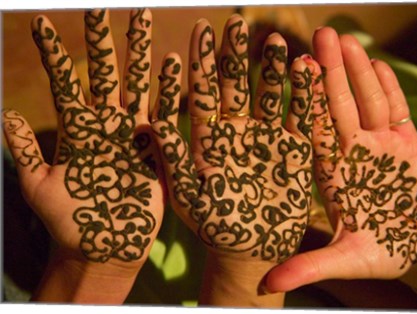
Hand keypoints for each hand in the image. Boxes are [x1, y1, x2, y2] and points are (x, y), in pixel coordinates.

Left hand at [2, 8, 175, 302]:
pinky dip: (168, 88)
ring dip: (140, 52)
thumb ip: (27, 151)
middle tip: (102, 4)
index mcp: (77, 130)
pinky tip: (172, 62)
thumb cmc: (68, 222)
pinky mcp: (157, 148)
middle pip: (106, 73)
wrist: (104, 245)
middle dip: (104, 39)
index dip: (54, 54)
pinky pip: (164, 113)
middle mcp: (106, 125)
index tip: (41, 22)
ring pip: (137, 83)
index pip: (64, 83)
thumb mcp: (39, 187)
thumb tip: (6, 113)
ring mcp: (133, 134)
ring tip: (143, 17)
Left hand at [152, 14, 313, 305]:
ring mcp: (267, 138)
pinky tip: (308, 70)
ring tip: (274, 41)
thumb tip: (151, 124)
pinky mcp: (295, 149)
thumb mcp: (188, 195)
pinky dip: (305, 96)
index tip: (200, 29)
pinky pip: (301, 118)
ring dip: (272, 69)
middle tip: (237, 22)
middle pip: (236, 85)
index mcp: (208, 138)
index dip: (201, 61)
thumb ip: (172, 160)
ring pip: (269, 95)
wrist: (251, 248)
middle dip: (236, 54)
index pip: (203, 92)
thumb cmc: (215, 226)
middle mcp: (237, 131)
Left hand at [265, 27, 416, 296]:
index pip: (317, 129)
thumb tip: (267, 285)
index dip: (308, 100)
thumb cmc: (383, 255)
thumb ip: (309, 266)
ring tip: (346, 40)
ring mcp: (379, 145)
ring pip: (366, 101)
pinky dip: (389, 88)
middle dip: (329, 72)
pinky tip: (378, 64)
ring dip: (356, 72)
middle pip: (339, 106)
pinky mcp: (405, 144)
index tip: (296, 69)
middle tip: (318, 37)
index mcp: (331, 172)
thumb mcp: (345, 260)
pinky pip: (395, 111)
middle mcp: (351, 152)